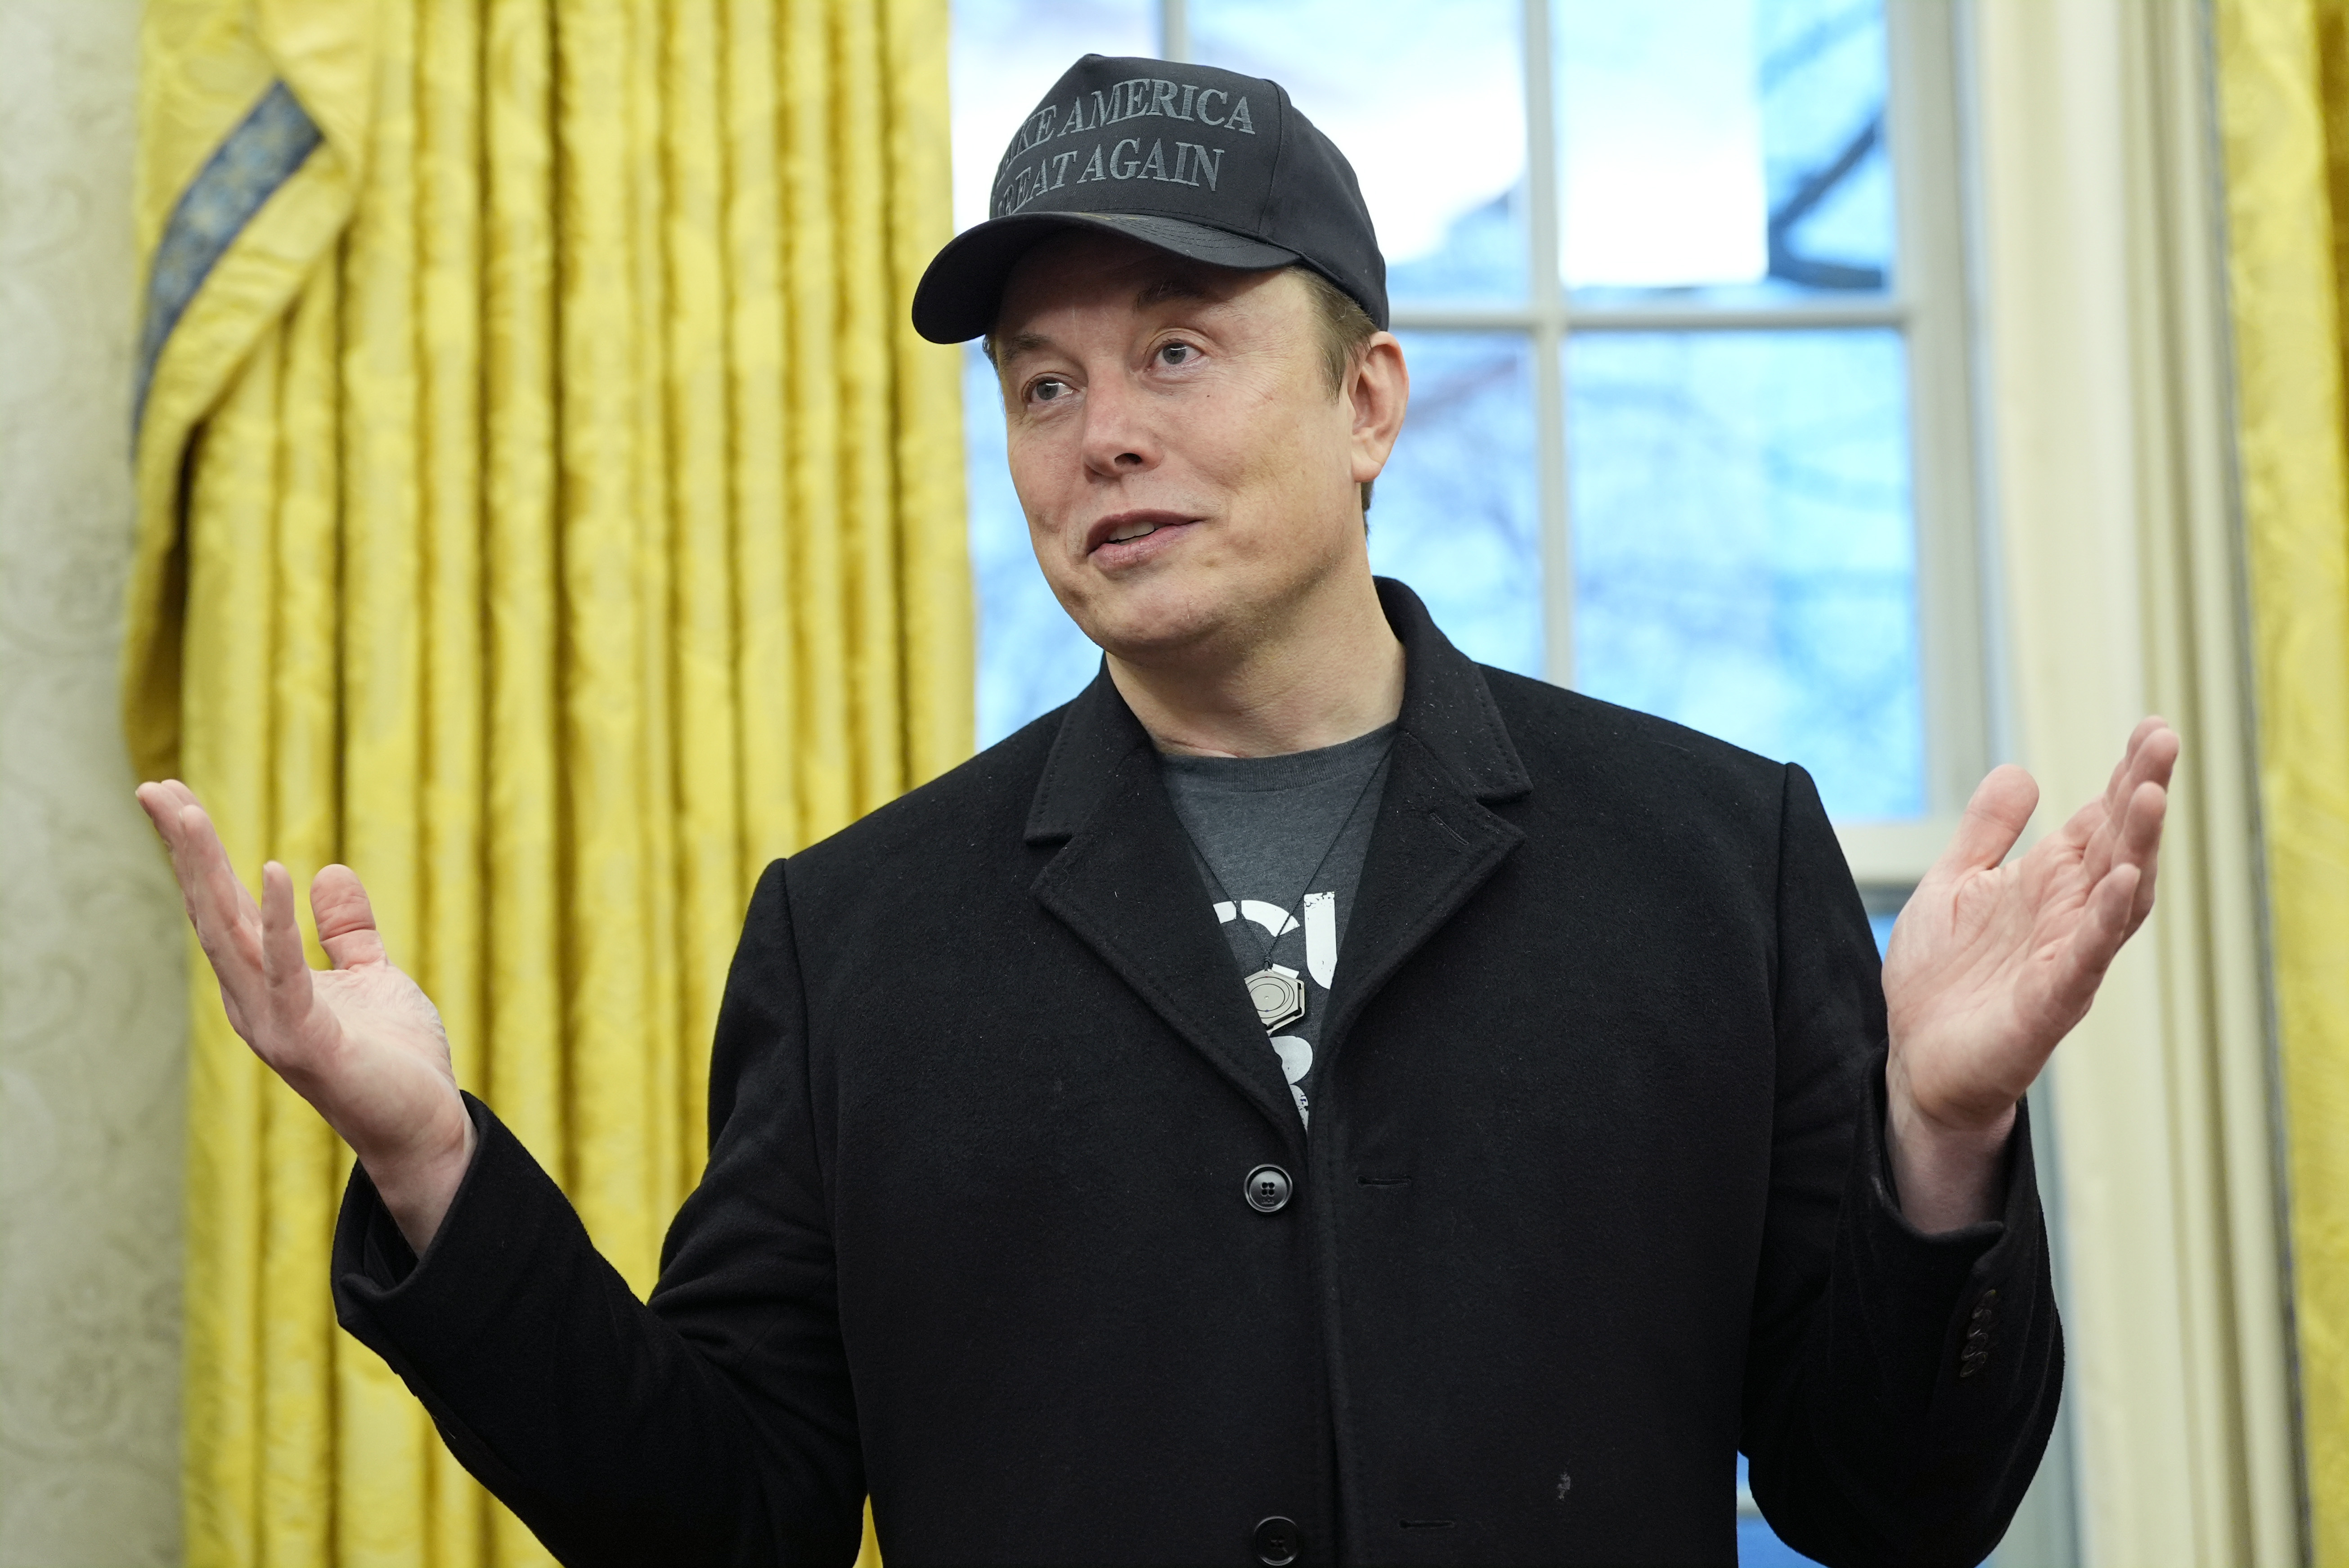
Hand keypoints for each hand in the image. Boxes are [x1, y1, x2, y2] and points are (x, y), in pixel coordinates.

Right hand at [137, 780, 474, 1250]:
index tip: (172, 796)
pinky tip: (269, 870)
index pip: (222, 905)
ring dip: (206, 872)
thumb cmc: (395, 1059)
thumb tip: (328, 872)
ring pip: (228, 935)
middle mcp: (253, 1001)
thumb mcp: (373, 976)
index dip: (198, 853)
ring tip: (184, 814)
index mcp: (265, 983)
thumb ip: (347, 931)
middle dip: (184, 850)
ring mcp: (271, 1023)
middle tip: (153, 787)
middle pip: (209, 911)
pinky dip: (276, 921)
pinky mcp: (306, 1041)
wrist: (424, 1126)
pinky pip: (286, 971)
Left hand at [1881, 718, 2177, 1230]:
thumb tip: (2022, 771)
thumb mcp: (1954, 884)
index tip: (2151, 725)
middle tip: (2164, 738)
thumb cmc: (1941, 978)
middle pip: (2118, 845)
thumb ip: (1987, 832)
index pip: (2098, 820)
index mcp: (2047, 884)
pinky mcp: (2049, 1001)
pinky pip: (2086, 956)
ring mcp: (2065, 957)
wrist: (1915, 1060)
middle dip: (2143, 792)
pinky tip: (2117, 882)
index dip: (2125, 775)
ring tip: (2152, 793)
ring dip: (2136, 846)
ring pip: (2117, 895)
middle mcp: (2067, 915)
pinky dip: (2103, 919)